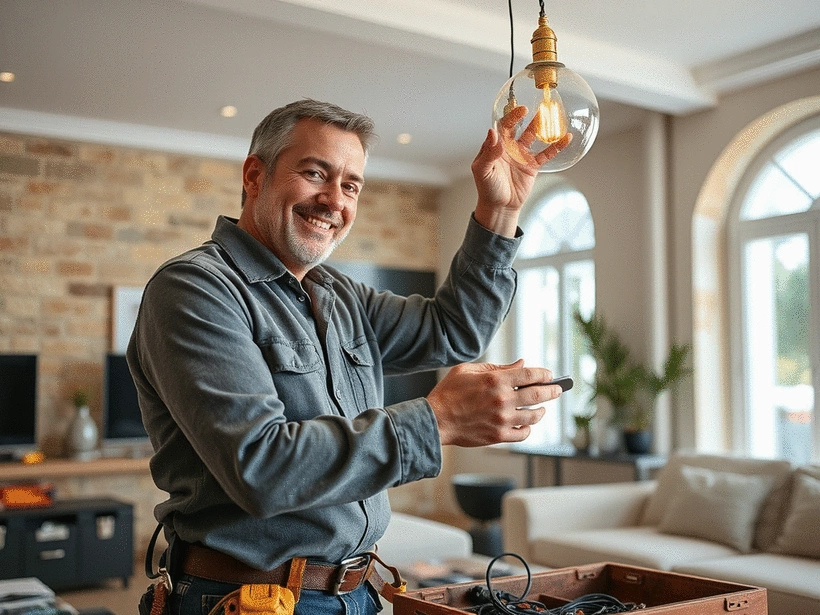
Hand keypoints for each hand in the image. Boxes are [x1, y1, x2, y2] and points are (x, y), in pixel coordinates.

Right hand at [426, 360, 563, 446]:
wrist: (435, 420)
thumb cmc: (448, 393)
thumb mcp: (468, 370)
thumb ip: (497, 367)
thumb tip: (520, 364)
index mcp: (495, 380)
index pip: (529, 374)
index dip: (544, 373)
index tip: (549, 375)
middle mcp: (502, 399)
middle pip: (538, 394)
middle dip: (552, 391)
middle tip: (558, 390)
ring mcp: (502, 419)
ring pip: (533, 415)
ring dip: (541, 411)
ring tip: (542, 409)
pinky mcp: (498, 435)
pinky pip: (523, 434)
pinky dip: (528, 429)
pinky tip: (526, 424)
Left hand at [471, 106, 571, 236]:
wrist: (500, 206)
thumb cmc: (488, 188)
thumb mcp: (483, 170)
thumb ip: (488, 152)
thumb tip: (492, 132)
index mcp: (495, 146)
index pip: (503, 127)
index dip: (511, 117)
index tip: (520, 110)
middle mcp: (509, 147)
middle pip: (518, 127)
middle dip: (525, 117)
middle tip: (535, 108)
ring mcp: (521, 155)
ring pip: (533, 137)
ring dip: (541, 126)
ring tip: (552, 116)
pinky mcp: (532, 165)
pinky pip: (546, 154)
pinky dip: (556, 146)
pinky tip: (566, 138)